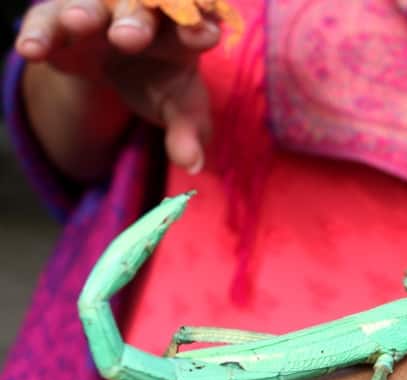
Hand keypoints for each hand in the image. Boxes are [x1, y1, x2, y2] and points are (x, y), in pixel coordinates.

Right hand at [15, 0, 221, 172]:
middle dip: (136, 21)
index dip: (198, 29)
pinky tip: (31, 50)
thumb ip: (188, 133)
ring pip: (92, 6)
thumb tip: (192, 165)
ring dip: (84, 12)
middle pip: (142, 10)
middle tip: (129, 38)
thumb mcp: (178, 110)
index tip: (202, 36)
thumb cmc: (159, 83)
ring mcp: (98, 11)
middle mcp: (141, 15)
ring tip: (77, 23)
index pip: (194, 26)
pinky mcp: (58, 18)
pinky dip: (39, 32)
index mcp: (180, 36)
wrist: (117, 64)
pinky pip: (46, 20)